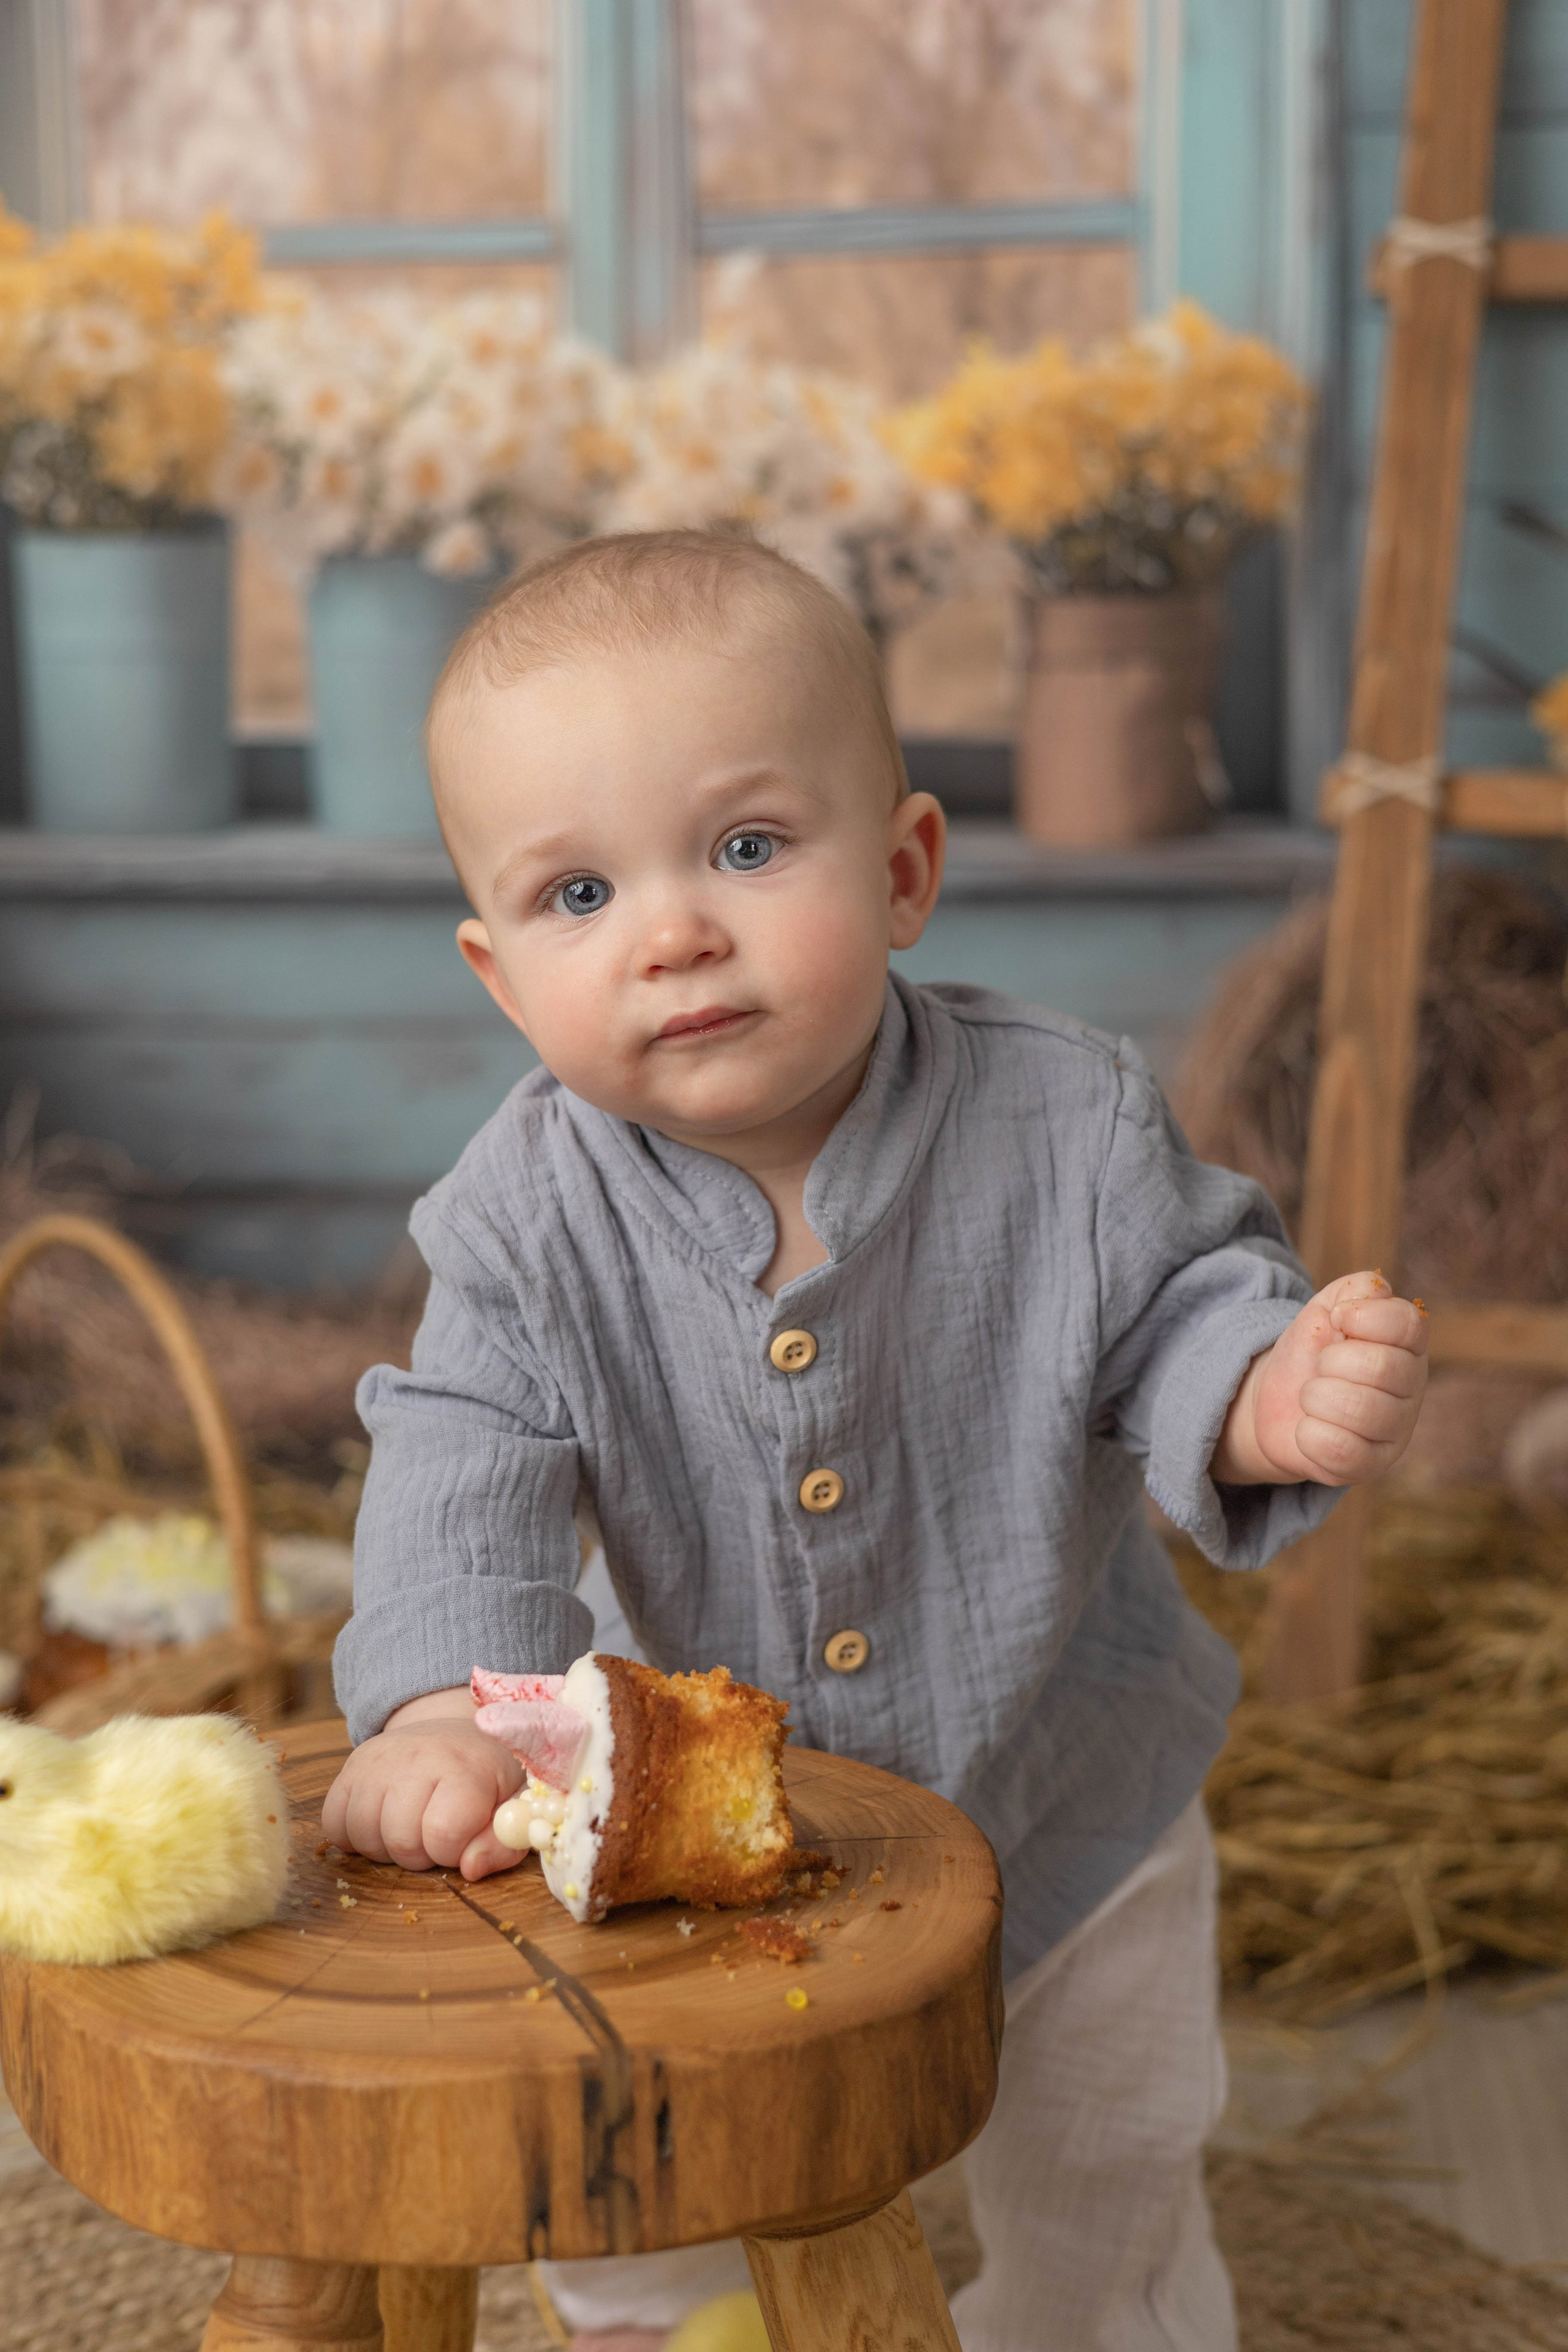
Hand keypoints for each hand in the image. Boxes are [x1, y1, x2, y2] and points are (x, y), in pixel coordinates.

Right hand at [321, 1705, 524, 1881]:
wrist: (456, 1734)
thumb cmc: (489, 1778)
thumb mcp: (512, 1806)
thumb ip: (502, 1844)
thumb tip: (470, 1870)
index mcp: (464, 1767)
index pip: (443, 1835)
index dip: (451, 1851)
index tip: (461, 1837)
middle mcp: (416, 1757)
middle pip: (400, 1841)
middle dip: (419, 1853)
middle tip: (434, 1834)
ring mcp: (377, 1759)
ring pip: (362, 1834)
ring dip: (385, 1848)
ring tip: (410, 1828)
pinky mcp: (351, 1765)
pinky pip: (333, 1823)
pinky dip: (352, 1835)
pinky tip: (381, 1823)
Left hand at [1212, 1271, 1427, 1487]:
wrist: (1278, 1400)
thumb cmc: (1312, 1350)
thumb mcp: (1327, 1307)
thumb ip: (1357, 1288)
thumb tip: (1379, 1292)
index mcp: (1408, 1344)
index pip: (1408, 1324)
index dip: (1363, 1318)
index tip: (1336, 1319)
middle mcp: (1412, 1388)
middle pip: (1380, 1367)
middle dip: (1331, 1361)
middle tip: (1320, 1366)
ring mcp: (1396, 1430)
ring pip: (1360, 1410)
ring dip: (1316, 1397)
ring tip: (1312, 1397)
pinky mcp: (1371, 1466)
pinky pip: (1342, 1450)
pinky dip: (1310, 1435)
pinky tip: (1310, 1428)